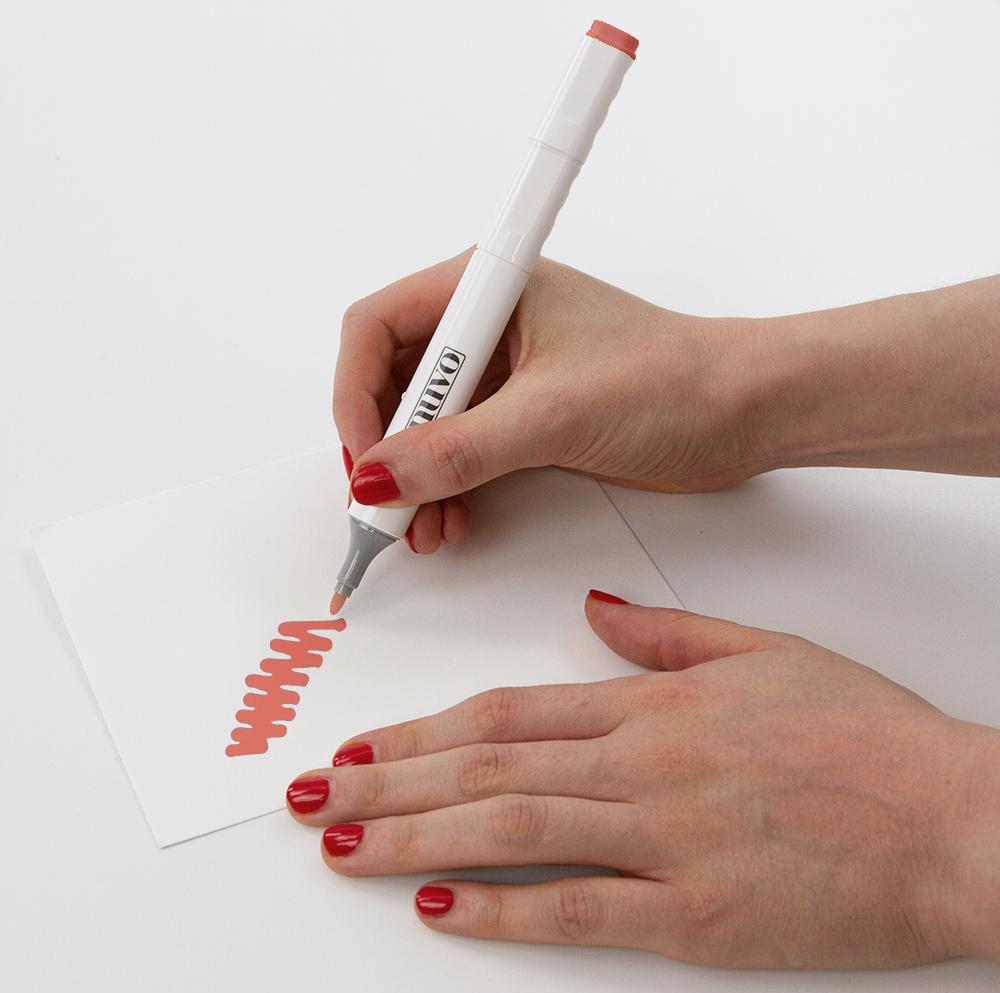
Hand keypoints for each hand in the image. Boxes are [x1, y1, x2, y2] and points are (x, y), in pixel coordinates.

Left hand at [286, 594, 999, 967]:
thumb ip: (665, 633)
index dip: (424, 728)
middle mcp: (640, 763)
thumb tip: (593, 611)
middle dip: (389, 780)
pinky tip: (440, 908)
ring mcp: (663, 837)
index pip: (508, 711)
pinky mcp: (694, 913)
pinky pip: (579, 907)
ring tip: (343, 842)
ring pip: (511, 829)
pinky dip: (502, 910)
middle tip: (314, 793)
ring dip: (416, 838)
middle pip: (486, 767)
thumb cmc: (864, 733)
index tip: (364, 743)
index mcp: (651, 703)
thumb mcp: (763, 652)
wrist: (951, 815)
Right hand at [334, 251, 769, 553]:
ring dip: (414, 477)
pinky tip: (453, 519)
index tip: (364, 457)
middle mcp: (489, 326)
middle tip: (384, 506)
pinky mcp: (526, 415)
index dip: (357, 395)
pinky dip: (448, 486)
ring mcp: (507, 373)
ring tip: (422, 526)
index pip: (378, 329)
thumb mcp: (552, 414)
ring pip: (425, 424)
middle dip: (385, 447)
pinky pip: (462, 450)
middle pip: (394, 382)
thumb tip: (380, 476)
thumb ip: (459, 449)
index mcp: (489, 289)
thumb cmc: (674, 380)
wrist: (746, 412)